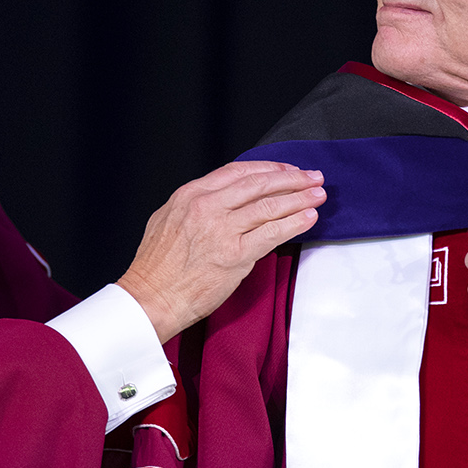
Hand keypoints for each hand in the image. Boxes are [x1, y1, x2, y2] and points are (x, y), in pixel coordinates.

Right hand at [117, 160, 322, 341]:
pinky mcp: (234, 256)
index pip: (238, 171)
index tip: (287, 169)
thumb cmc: (157, 267)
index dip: (268, 168)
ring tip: (318, 196)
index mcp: (191, 194)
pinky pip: (272, 234)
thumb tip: (227, 200)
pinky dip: (294, 224)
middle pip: (259, 184)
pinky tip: (308, 218)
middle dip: (291, 179)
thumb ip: (197, 205)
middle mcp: (207, 207)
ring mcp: (222, 230)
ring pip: (269, 207)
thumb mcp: (168, 219)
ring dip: (299, 199)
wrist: (150, 298)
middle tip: (313, 177)